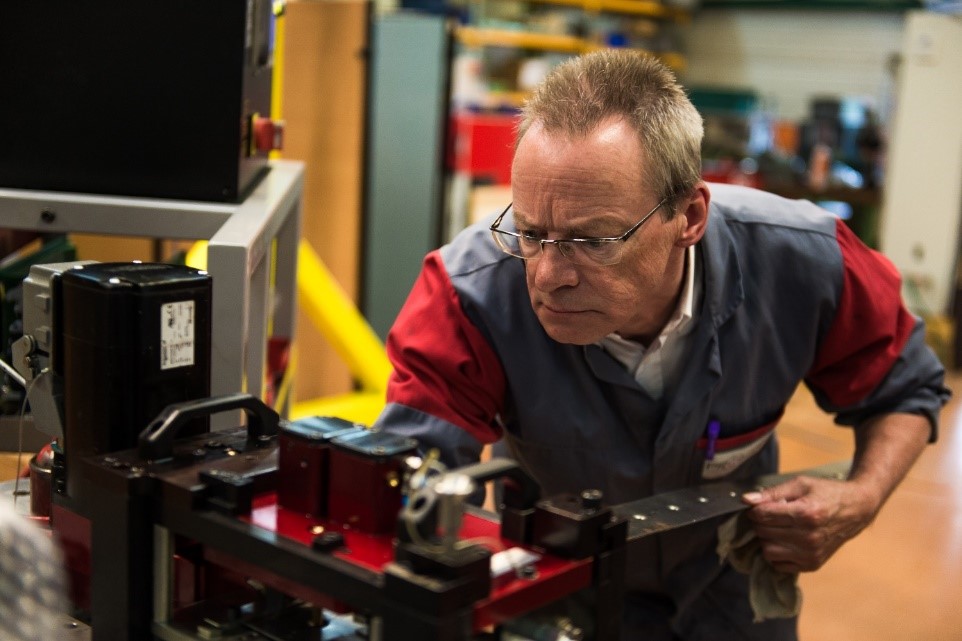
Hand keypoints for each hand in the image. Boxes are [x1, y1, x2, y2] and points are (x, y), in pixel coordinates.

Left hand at [741, 475, 881, 572]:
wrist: (856, 510)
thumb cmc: (826, 493)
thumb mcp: (801, 484)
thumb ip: (772, 493)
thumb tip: (745, 500)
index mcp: (807, 514)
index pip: (763, 516)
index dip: (755, 510)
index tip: (758, 506)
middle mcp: (809, 538)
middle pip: (764, 532)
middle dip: (760, 523)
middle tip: (769, 515)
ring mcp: (811, 554)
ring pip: (768, 551)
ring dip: (766, 539)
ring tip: (777, 528)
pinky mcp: (812, 565)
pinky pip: (778, 564)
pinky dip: (776, 552)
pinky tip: (785, 540)